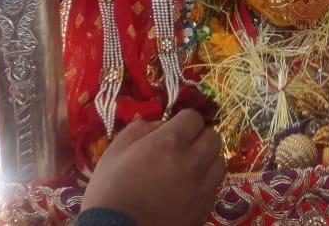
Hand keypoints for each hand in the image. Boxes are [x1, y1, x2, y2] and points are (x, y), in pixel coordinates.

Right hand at [82, 110, 225, 225]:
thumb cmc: (109, 190)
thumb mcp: (116, 150)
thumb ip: (140, 129)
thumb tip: (160, 123)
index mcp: (170, 143)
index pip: (194, 117)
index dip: (183, 120)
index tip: (174, 127)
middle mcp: (192, 162)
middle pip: (213, 137)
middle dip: (200, 136)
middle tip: (184, 145)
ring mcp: (201, 189)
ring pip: (219, 163)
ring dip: (207, 160)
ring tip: (189, 167)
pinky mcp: (203, 211)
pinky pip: (213, 189)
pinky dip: (204, 185)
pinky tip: (187, 189)